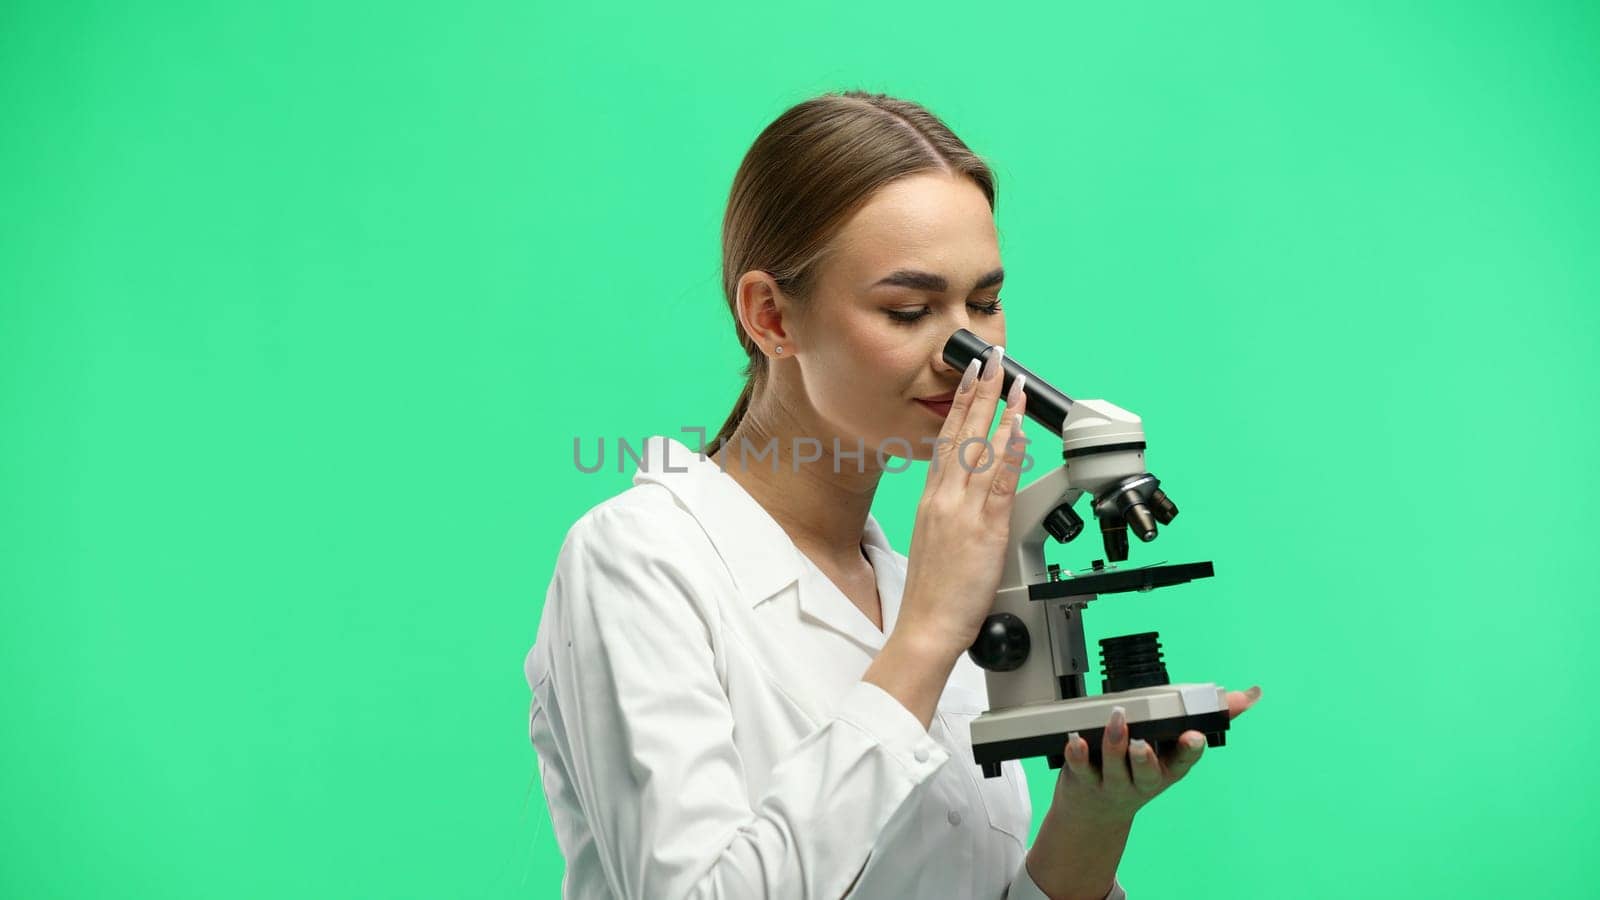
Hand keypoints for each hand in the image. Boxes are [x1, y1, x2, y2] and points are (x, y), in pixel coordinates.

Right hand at [898, 346, 1030, 656]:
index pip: (946, 440)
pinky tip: (1019, 431)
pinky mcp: (984, 531)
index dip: (959, 405)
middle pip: (962, 434)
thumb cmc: (932, 595)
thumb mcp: (932, 540)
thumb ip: (948, 512)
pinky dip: (1010, 453)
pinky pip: (1000, 484)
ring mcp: (963, 512)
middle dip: (978, 393)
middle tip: (991, 359)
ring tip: (1013, 382)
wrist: (925, 627)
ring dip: (1000, 412)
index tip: (970, 377)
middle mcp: (943, 499)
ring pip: (982, 451)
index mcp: (931, 500)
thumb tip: (962, 495)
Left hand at [1049, 684, 1262, 825]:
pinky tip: (1077, 739)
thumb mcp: (1173, 746)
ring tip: (1115, 723)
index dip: (1189, 749)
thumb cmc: (1139, 769)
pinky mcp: (1083, 779)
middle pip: (1147, 770)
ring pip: (1113, 766)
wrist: (1097, 811)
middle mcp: (1142, 779)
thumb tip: (1249, 695)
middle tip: (1142, 741)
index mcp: (1168, 768)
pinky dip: (1078, 753)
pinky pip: (1080, 767)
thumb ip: (1207, 716)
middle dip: (1145, 757)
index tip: (1194, 736)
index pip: (1184, 760)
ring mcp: (1112, 781)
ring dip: (1114, 745)